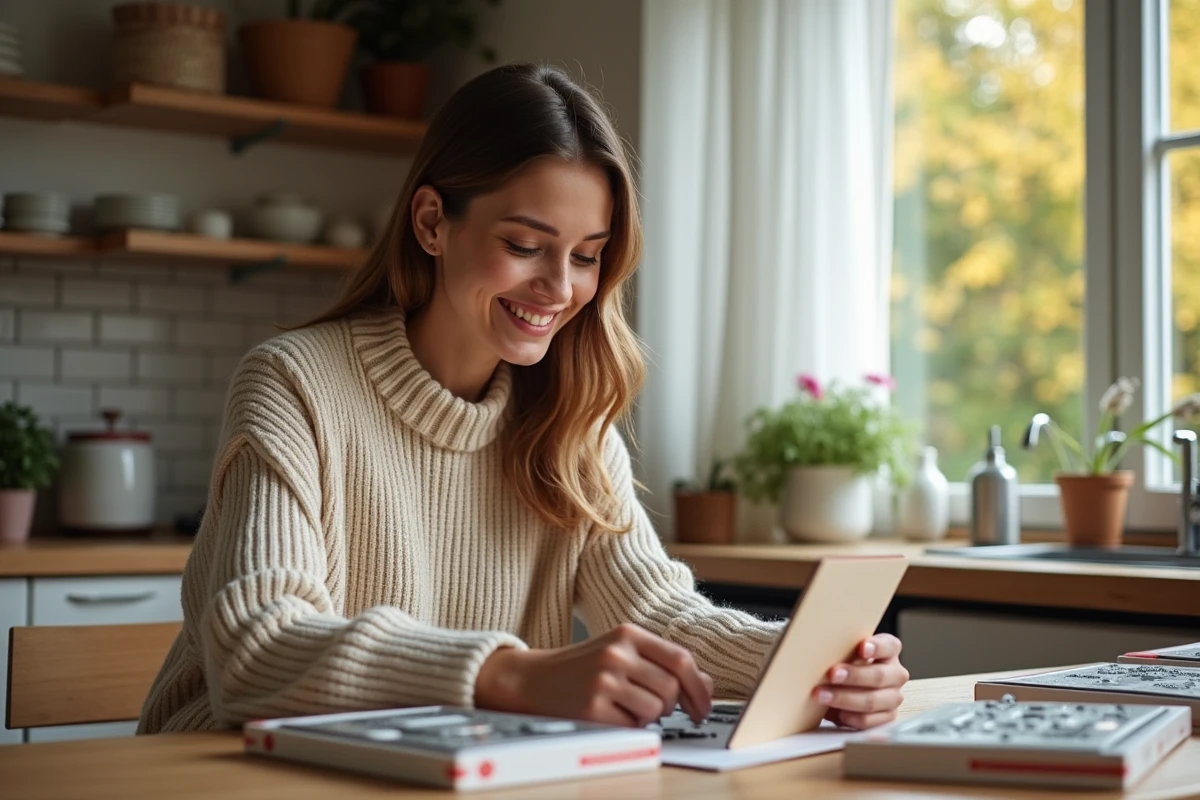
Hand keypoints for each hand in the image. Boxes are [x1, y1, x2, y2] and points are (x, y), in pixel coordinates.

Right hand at [474, 623, 713, 726]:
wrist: (533, 679)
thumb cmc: (584, 667)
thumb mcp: (621, 652)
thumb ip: (662, 663)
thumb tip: (708, 686)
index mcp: (627, 633)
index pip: (681, 659)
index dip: (699, 686)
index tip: (703, 706)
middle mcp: (616, 653)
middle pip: (671, 688)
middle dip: (671, 705)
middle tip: (655, 707)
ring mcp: (603, 680)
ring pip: (655, 710)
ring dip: (648, 717)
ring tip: (626, 707)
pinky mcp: (592, 708)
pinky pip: (632, 726)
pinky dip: (628, 726)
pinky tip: (610, 714)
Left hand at [816, 633, 907, 729]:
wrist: (850, 684)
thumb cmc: (848, 662)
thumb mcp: (848, 651)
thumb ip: (843, 650)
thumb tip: (821, 651)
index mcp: (890, 651)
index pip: (889, 646)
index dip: (877, 647)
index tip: (862, 648)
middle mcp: (896, 674)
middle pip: (879, 676)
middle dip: (854, 676)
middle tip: (832, 674)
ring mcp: (893, 697)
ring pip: (872, 701)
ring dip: (845, 699)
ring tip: (822, 695)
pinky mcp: (886, 718)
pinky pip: (868, 721)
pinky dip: (849, 717)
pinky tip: (835, 713)